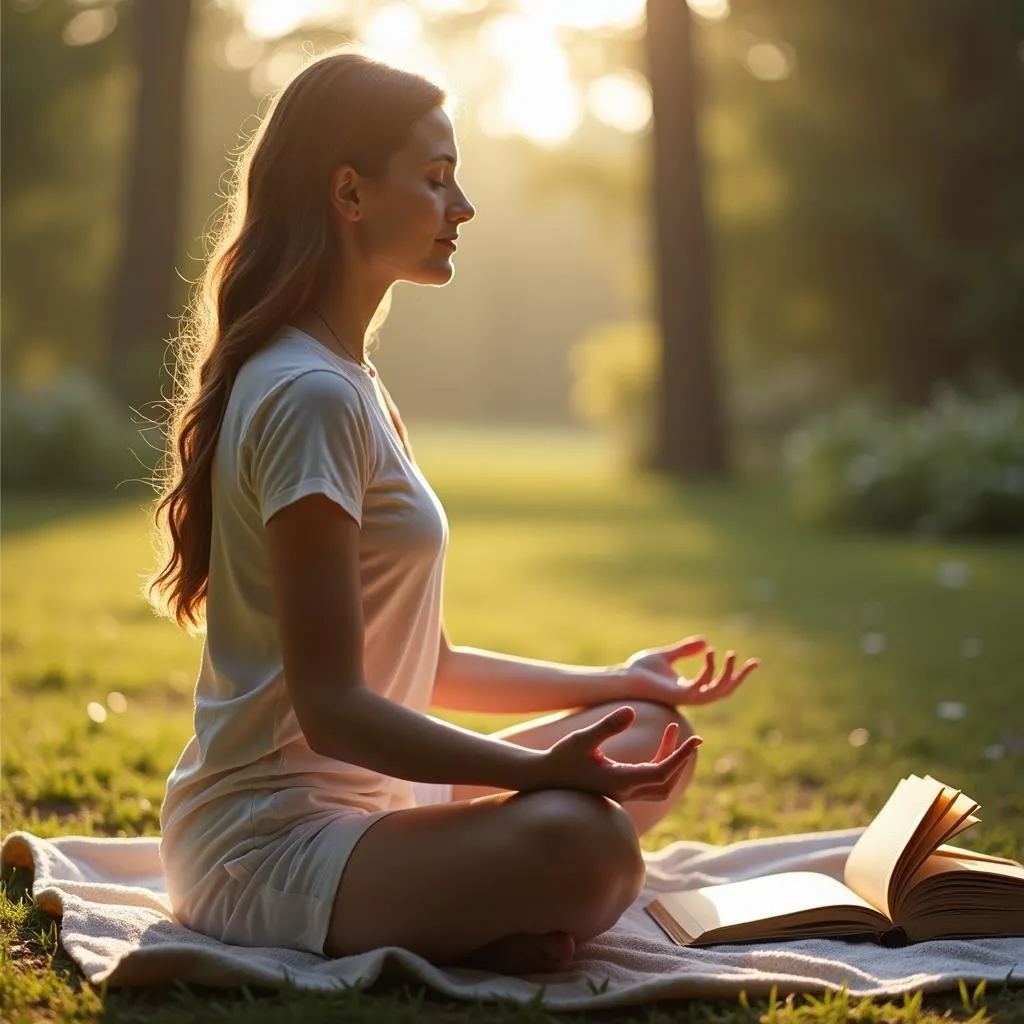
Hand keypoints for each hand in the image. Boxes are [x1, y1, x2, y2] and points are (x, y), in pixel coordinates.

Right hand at [522, 706, 701, 801]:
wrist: (541, 778)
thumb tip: (632, 710)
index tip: (696, 739)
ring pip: (658, 785)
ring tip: (670, 734)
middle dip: (680, 758)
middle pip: (665, 782)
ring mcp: (621, 794)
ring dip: (670, 762)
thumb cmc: (560, 756)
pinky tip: (655, 748)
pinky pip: (648, 783)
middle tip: (690, 735)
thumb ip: (607, 726)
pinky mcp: (616, 791)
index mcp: (620, 781)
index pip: (662, 772)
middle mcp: (624, 792)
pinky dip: (659, 766)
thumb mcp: (583, 738)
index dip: (682, 756)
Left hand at [621, 636, 758, 706]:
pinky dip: (708, 670)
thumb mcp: (667, 656)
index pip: (719, 684)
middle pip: (724, 691)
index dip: (735, 674)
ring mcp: (686, 697)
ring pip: (717, 691)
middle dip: (739, 678)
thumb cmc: (640, 670)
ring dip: (727, 674)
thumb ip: (685, 650)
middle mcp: (691, 695)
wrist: (624, 677)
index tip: (751, 661)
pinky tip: (709, 653)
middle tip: (753, 662)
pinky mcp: (679, 696)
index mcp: (690, 688)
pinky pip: (701, 686)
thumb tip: (705, 640)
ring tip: (731, 654)